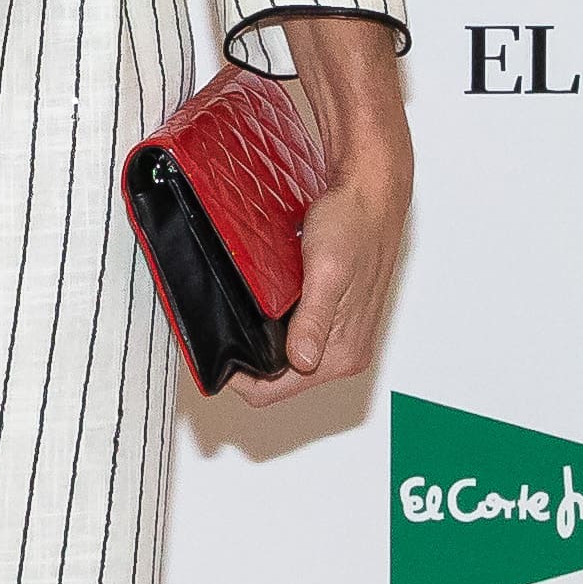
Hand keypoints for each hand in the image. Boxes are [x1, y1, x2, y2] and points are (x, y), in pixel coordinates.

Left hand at [224, 14, 409, 408]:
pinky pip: (296, 338)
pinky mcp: (336, 319)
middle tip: (215, 328)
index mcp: (342, 353)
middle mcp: (344, 354)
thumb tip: (301, 361)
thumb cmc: (354, 223)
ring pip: (285, 360)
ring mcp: (340, 338)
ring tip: (236, 314)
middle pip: (278, 380)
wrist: (372, 191)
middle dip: (245, 361)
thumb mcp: (328, 271)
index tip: (210, 352)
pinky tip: (263, 305)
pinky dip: (275, 328)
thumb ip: (314, 320)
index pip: (273, 392)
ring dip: (260, 345)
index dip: (236, 378)